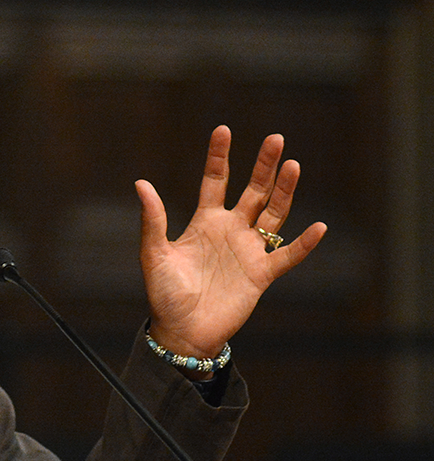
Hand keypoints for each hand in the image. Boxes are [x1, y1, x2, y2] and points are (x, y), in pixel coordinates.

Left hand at [135, 125, 326, 374]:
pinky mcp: (261, 274)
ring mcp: (249, 251)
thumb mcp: (154, 254)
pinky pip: (287, 256)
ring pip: (274, 214)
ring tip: (293, 165)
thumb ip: (153, 220)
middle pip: (253, 191)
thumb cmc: (164, 294)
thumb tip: (141, 183)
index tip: (223, 129)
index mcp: (204, 222)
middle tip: (275, 138)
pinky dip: (303, 243)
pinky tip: (319, 227)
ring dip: (284, 192)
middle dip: (264, 166)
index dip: (219, 157)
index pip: (215, 181)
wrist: (181, 331)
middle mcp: (231, 231)